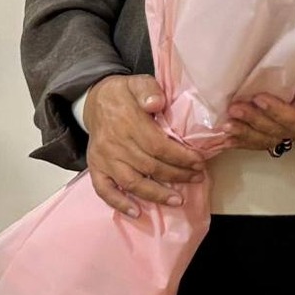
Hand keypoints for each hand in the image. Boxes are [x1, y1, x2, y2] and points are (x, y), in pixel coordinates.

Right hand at [81, 73, 204, 218]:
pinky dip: (119, 204)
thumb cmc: (123, 93)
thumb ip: (149, 90)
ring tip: (177, 200)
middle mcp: (116, 145)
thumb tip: (156, 102)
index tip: (199, 163)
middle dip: (177, 176)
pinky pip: (104, 190)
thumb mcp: (137, 82)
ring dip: (155, 194)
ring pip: (131, 182)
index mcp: (129, 123)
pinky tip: (136, 212)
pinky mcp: (96, 168)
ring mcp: (105, 159)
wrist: (94, 100)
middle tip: (197, 179)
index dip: (180, 157)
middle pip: (150, 167)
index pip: (159, 146)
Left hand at [226, 82, 294, 151]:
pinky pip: (263, 141)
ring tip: (226, 125)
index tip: (259, 97)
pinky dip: (244, 140)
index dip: (277, 110)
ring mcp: (293, 134)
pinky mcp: (284, 133)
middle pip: (277, 131)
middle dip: (254, 121)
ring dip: (245, 134)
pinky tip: (228, 137)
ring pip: (267, 139)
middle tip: (234, 108)